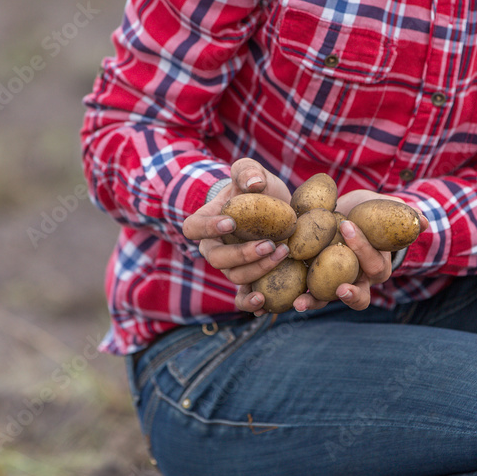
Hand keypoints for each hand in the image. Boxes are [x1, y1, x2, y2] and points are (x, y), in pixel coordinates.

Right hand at [182, 159, 292, 306]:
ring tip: (283, 254)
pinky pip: (243, 297)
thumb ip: (248, 171)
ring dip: (257, 269)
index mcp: (206, 222)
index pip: (193, 228)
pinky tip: (264, 302)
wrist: (274, 209)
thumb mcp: (251, 173)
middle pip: (217, 259)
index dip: (208, 228)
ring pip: (235, 276)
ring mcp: (230, 267)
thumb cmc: (256, 189)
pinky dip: (250, 304)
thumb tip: (254, 184)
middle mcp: (214, 249)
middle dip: (242, 253)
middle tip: (269, 243)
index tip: (231, 222)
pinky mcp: (248, 281)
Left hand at [287, 190, 428, 312]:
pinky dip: (291, 295)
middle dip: (343, 293)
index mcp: (376, 266)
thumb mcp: (387, 209)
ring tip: (298, 304)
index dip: (363, 252)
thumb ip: (404, 215)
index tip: (348, 232)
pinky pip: (303, 291)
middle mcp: (357, 279)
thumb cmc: (371, 212)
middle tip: (331, 289)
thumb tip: (423, 222)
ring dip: (313, 303)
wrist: (345, 213)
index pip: (373, 266)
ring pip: (327, 299)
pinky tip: (277, 297)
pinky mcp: (313, 279)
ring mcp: (334, 282)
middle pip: (354, 294)